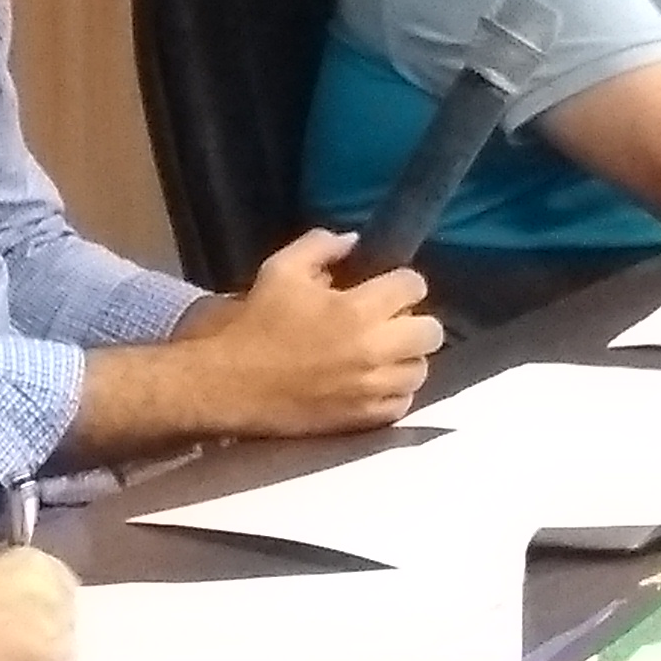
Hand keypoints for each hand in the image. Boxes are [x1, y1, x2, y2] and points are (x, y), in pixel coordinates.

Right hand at [0, 544, 77, 660]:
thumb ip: (9, 582)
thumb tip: (15, 601)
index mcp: (39, 564)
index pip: (61, 584)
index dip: (43, 601)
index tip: (27, 612)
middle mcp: (56, 597)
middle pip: (66, 617)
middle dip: (47, 627)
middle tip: (18, 639)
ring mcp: (55, 638)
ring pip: (62, 650)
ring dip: (43, 654)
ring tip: (11, 660)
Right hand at [193, 228, 442, 435]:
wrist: (229, 384)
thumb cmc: (255, 324)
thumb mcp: (280, 270)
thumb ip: (320, 247)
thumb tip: (352, 241)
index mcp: (357, 309)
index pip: (413, 286)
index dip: (401, 282)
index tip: (386, 287)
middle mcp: (374, 349)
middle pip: (431, 331)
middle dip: (414, 321)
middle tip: (390, 321)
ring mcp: (371, 388)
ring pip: (420, 370)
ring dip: (406, 358)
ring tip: (383, 354)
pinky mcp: (362, 418)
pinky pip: (402, 403)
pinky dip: (394, 391)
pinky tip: (373, 382)